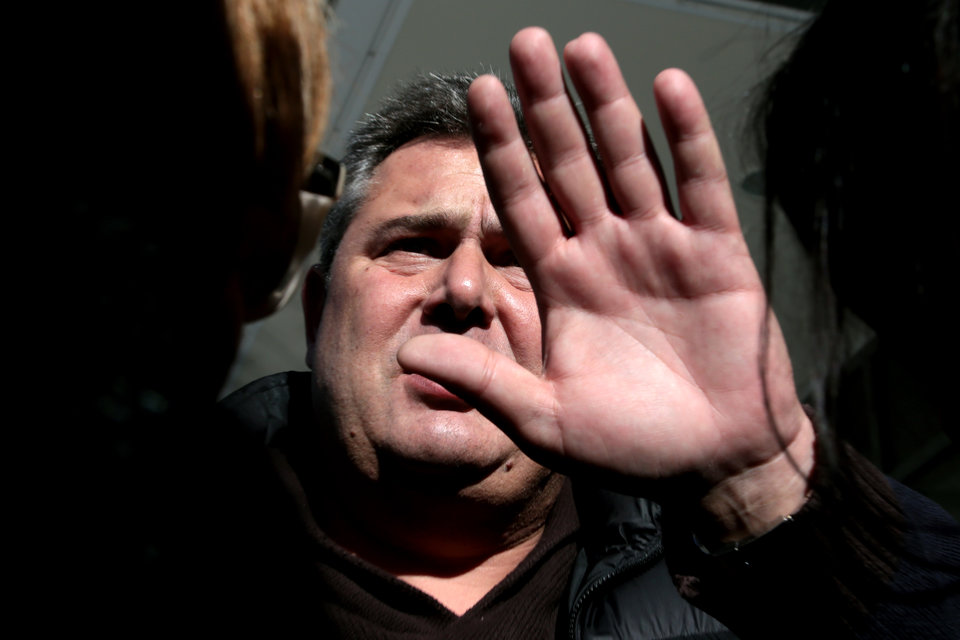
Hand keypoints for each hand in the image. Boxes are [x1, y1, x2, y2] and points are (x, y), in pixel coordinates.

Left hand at [398, 28, 812, 517]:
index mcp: (561, 282)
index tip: (477, 93)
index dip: (500, 147)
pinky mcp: (717, 253)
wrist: (716, 463)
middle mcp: (605, 252)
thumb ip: (484, 379)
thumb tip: (412, 351)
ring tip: (582, 48)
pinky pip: (699, 183)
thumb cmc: (632, 446)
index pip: (521, 199)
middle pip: (568, 164)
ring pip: (629, 159)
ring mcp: (661, 246)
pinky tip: (666, 88)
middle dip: (545, 106)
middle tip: (523, 45)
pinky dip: (687, 136)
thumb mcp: (545, 418)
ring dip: (606, 104)